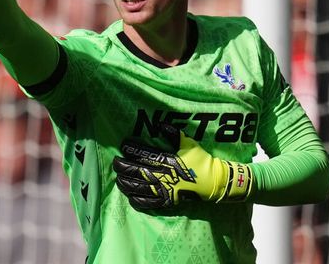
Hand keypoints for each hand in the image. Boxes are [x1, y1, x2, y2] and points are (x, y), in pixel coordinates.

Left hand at [113, 123, 252, 209]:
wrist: (213, 181)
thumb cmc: (200, 160)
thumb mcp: (188, 143)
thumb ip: (174, 134)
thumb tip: (161, 124)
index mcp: (167, 160)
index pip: (144, 153)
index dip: (132, 149)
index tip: (123, 145)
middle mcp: (162, 175)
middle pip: (136, 171)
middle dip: (123, 166)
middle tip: (115, 162)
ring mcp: (163, 190)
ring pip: (138, 188)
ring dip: (126, 183)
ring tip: (118, 179)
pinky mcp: (166, 201)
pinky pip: (148, 203)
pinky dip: (137, 200)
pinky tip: (130, 197)